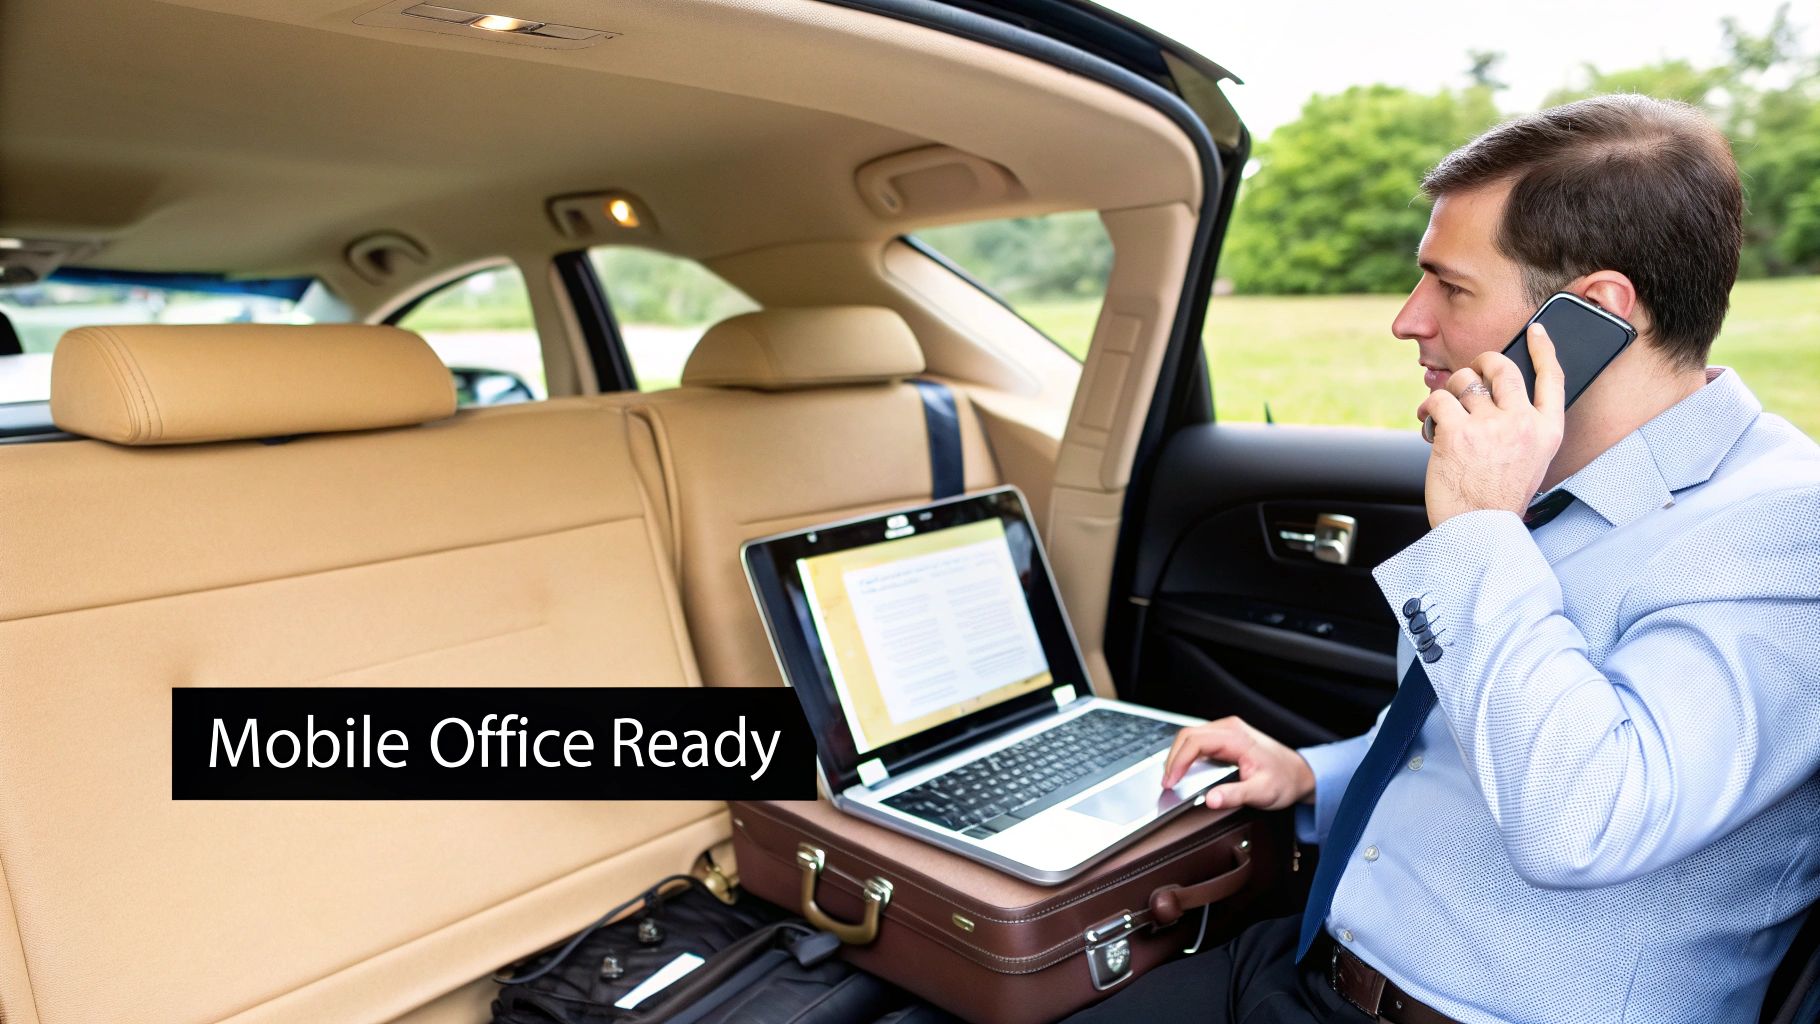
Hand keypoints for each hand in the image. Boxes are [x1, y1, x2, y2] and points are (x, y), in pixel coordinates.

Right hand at [1160, 716, 1315, 811]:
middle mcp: (1230, 728)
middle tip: (1167, 782)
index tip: (1170, 780)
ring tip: (1173, 777)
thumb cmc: (1284, 780)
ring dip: (1178, 756)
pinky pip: (1199, 740)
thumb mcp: (1261, 792)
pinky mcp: (1226, 737)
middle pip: (1188, 735)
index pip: (1195, 742)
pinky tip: (1185, 769)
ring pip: (1191, 736)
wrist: (1300, 774)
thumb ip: (1234, 796)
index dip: (1177, 761)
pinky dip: (1187, 754)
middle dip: (1172, 759)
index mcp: (1236, 737)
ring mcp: (1227, 730)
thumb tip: (1209, 799)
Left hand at [1416, 323, 1566, 527]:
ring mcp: (1490, 426)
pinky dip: (1428, 409)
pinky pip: (1438, 400)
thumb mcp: (1529, 461)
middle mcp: (1522, 423)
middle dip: (1480, 364)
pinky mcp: (1457, 432)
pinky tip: (1429, 423)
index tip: (1536, 331)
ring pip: (1463, 382)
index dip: (1543, 349)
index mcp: (1547, 431)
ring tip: (1446, 413)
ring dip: (1450, 392)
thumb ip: (1521, 427)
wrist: (1479, 531)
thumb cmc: (1497, 499)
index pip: (1552, 378)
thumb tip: (1494, 395)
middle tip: (1469, 376)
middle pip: (1501, 368)